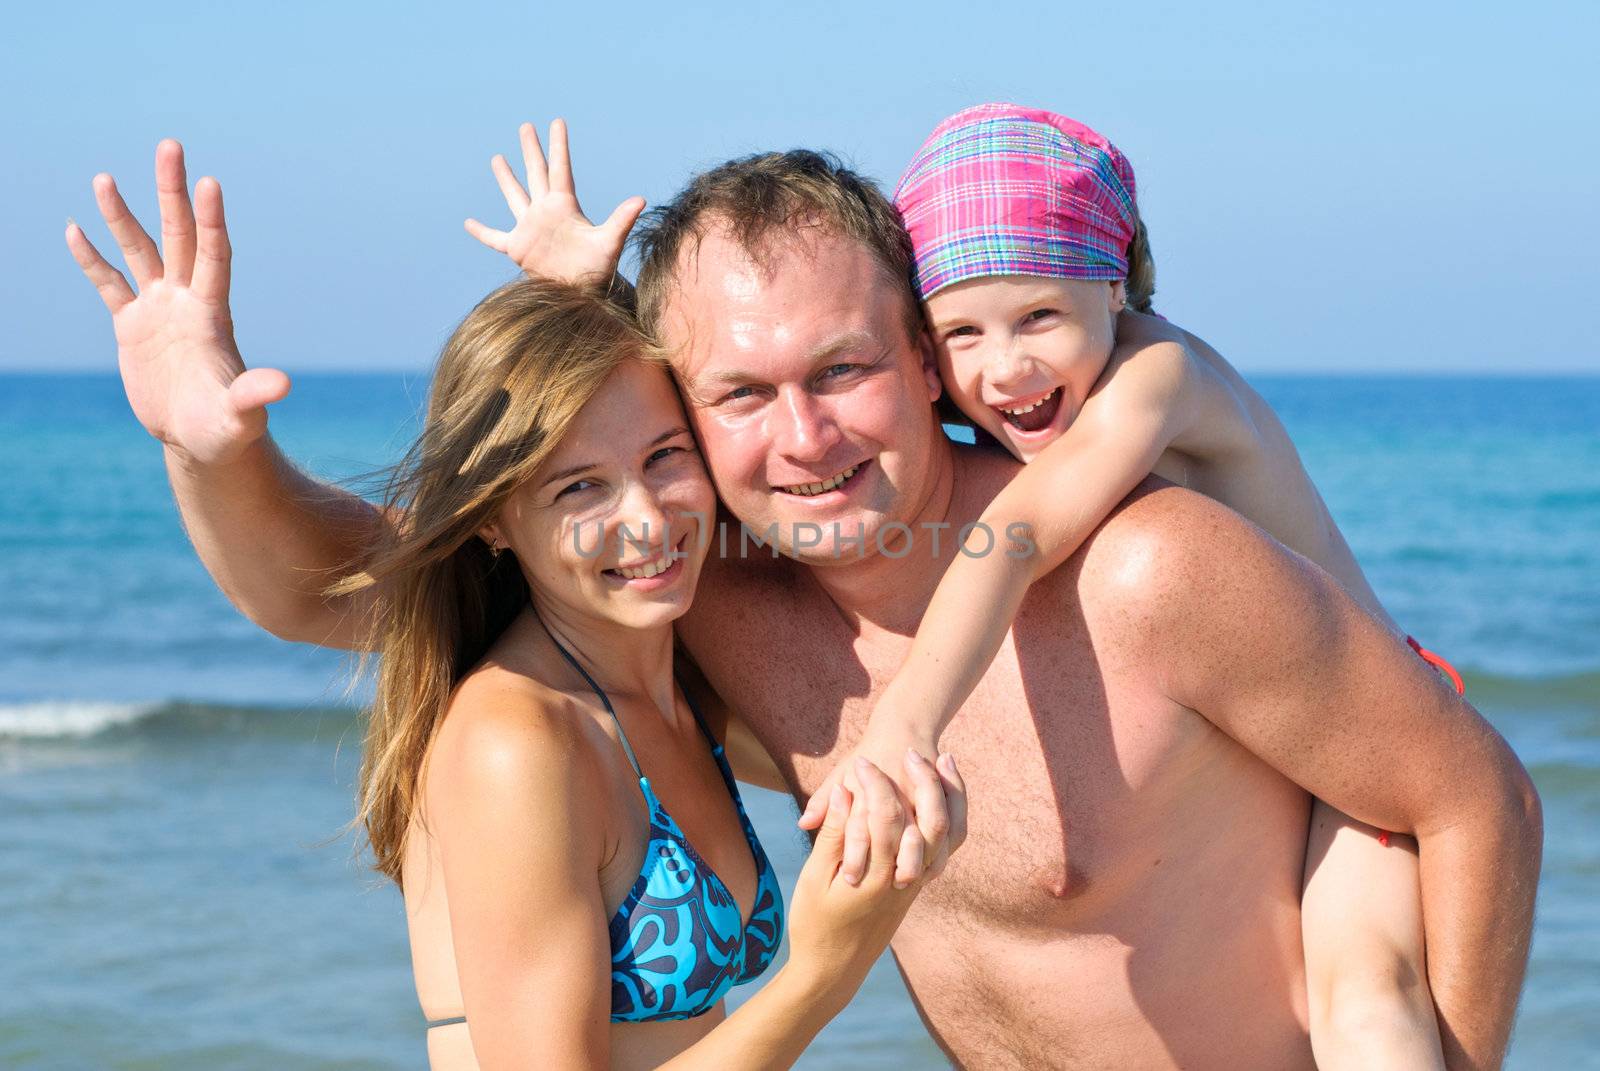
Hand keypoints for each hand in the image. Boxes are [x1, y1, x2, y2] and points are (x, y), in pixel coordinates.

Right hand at [64, 140, 288, 467]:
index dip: (211, 222)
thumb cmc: (228, 430)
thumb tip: (281, 386)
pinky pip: (109, 284)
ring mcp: (159, 309)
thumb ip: (255, 396)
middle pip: (179, 235)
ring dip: (122, 216)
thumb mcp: (241, 416)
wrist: (202, 440)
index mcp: (213, 315)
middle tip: (171, 145)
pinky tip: (75, 229)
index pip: (214, 256)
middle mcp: (186, 301)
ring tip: (105, 177)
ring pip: (139, 251)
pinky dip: (92, 259)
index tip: (211, 183)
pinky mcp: (133, 326)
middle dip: (174, 192)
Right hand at [463, 119, 644, 286]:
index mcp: (565, 206)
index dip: (558, 145)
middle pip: (536, 173)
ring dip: (506, 178)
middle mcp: (546, 212)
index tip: (557, 122)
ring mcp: (530, 228)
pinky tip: (468, 223)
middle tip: (526, 127)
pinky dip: (482, 232)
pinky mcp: (518, 248)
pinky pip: (495, 238)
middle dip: (531, 150)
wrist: (583, 293)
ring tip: (498, 158)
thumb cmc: (599, 269)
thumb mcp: (610, 242)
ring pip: (515, 197)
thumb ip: (621, 220)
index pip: (560, 168)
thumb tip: (640, 200)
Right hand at [784, 756, 965, 991]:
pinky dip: (946, 819)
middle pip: (927, 821)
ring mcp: (914, 885)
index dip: (875, 782)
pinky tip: (938, 797)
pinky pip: (941, 850)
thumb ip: (835, 836)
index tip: (860, 760)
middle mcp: (903, 880)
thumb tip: (847, 795)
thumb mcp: (815, 880)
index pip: (885, 816)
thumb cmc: (814, 924)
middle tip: (909, 750)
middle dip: (922, 780)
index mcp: (874, 876)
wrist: (834, 970)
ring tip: (942, 761)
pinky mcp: (916, 889)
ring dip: (945, 797)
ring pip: (944, 836)